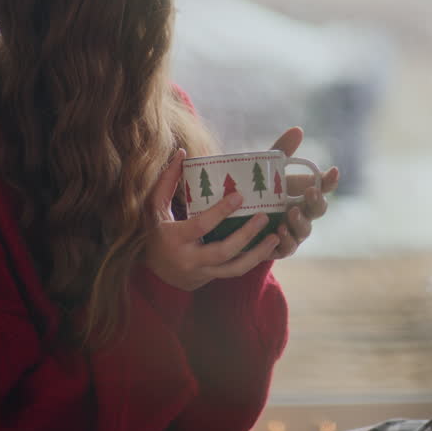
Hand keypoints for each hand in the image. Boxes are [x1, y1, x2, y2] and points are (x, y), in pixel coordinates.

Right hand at [143, 148, 280, 290]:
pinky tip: (269, 247)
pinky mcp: (213, 277)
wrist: (156, 274)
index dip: (220, 212)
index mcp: (175, 238)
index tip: (239, 196)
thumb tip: (181, 153)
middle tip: (264, 217)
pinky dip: (254, 261)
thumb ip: (167, 181)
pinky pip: (237, 272)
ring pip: (235, 268)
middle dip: (246, 235)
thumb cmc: (157, 232)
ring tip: (275, 236)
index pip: (201, 226)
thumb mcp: (156, 208)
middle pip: (223, 250)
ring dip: (257, 254)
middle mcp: (190, 259)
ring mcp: (203, 271)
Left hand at [267, 128, 339, 259]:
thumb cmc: (255, 190)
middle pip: (318, 209)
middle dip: (317, 201)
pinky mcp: (278, 247)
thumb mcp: (267, 169)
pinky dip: (286, 240)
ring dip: (300, 222)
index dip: (330, 180)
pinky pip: (287, 247)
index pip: (323, 186)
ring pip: (305, 230)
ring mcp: (292, 231)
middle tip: (311, 191)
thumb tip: (298, 130)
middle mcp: (302, 213)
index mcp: (303, 193)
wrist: (231, 217)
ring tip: (290, 214)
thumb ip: (282, 151)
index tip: (333, 170)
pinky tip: (279, 231)